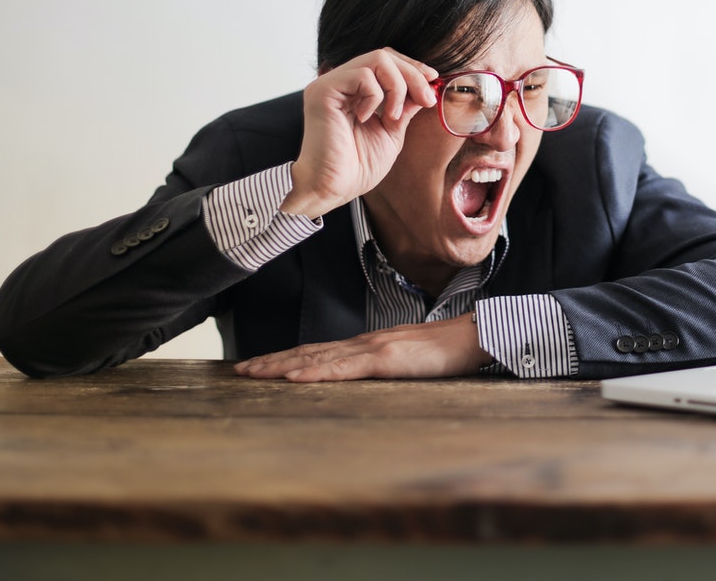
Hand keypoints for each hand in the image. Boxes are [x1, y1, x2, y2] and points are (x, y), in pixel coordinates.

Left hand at [233, 314, 492, 381]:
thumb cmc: (447, 351)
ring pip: (319, 357)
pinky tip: (295, 377)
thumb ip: (385, 367)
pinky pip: (344, 368)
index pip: (319, 351)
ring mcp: (374, 348)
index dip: (288, 358)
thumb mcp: (409, 362)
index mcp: (368, 345)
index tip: (260, 365)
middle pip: (309, 351)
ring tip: (255, 373)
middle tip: (240, 370)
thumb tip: (365, 378)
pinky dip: (316, 371)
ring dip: (283, 365)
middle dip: (273, 361)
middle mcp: (364, 343)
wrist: (474, 336)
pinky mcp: (387, 358)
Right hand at [281, 49, 437, 218]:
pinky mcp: (323, 91)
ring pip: (377, 59)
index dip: (411, 66)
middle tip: (426, 99)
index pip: (385, 61)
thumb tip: (425, 87)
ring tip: (392, 117)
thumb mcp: (391, 131)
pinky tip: (367, 118)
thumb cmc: (357, 167)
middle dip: (412, 74)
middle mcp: (339, 82)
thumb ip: (404, 107)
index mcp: (353, 90)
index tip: (432, 80)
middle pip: (384, 55)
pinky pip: (362, 76)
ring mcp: (329, 84)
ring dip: (397, 87)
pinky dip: (375, 96)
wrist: (333, 189)